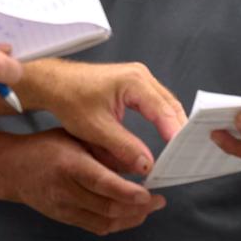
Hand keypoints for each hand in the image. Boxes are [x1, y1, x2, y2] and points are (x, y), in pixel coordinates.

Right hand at [8, 126, 165, 234]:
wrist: (13, 169)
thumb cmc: (45, 148)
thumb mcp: (75, 137)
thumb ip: (105, 150)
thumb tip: (137, 163)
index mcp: (70, 165)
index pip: (103, 184)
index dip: (129, 193)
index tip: (150, 193)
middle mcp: (67, 190)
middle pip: (108, 207)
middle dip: (139, 208)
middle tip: (158, 200)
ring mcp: (65, 208)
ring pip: (106, 222)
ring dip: (132, 218)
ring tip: (148, 207)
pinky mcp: (65, 219)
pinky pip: (97, 227)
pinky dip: (118, 223)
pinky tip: (130, 214)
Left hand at [19, 59, 185, 177]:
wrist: (53, 84)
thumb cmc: (69, 98)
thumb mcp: (96, 128)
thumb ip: (124, 147)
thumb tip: (147, 164)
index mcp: (134, 81)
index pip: (164, 110)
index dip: (175, 133)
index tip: (181, 154)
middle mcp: (140, 76)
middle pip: (170, 106)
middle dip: (179, 130)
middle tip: (186, 155)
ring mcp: (138, 78)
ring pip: (165, 104)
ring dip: (172, 125)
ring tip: (180, 149)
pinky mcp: (133, 85)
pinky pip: (155, 103)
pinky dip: (162, 119)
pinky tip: (166, 135)